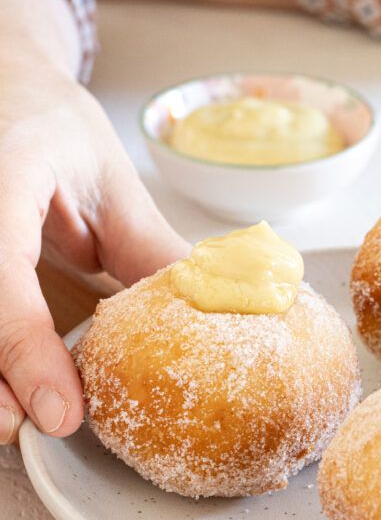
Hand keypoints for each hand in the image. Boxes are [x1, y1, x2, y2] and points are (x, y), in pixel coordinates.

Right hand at [0, 65, 189, 443]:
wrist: (4, 90)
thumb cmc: (51, 125)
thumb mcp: (110, 178)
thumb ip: (149, 248)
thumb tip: (219, 314)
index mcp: (3, 175)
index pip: (0, 270)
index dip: (26, 349)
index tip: (61, 413)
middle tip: (34, 429)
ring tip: (20, 419)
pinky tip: (10, 384)